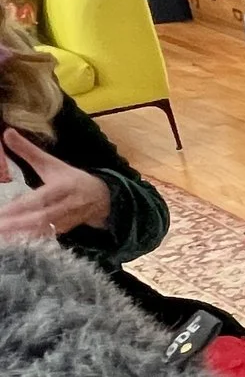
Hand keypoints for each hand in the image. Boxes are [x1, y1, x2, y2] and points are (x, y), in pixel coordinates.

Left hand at [0, 128, 113, 242]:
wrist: (102, 198)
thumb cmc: (71, 179)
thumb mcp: (52, 164)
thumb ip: (28, 151)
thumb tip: (7, 132)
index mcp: (62, 187)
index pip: (38, 199)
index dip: (19, 207)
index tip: (2, 212)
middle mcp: (65, 206)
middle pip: (39, 218)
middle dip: (17, 225)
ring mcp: (65, 221)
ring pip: (43, 231)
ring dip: (21, 236)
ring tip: (3, 237)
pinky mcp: (63, 231)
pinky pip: (46, 238)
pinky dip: (30, 242)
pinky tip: (14, 243)